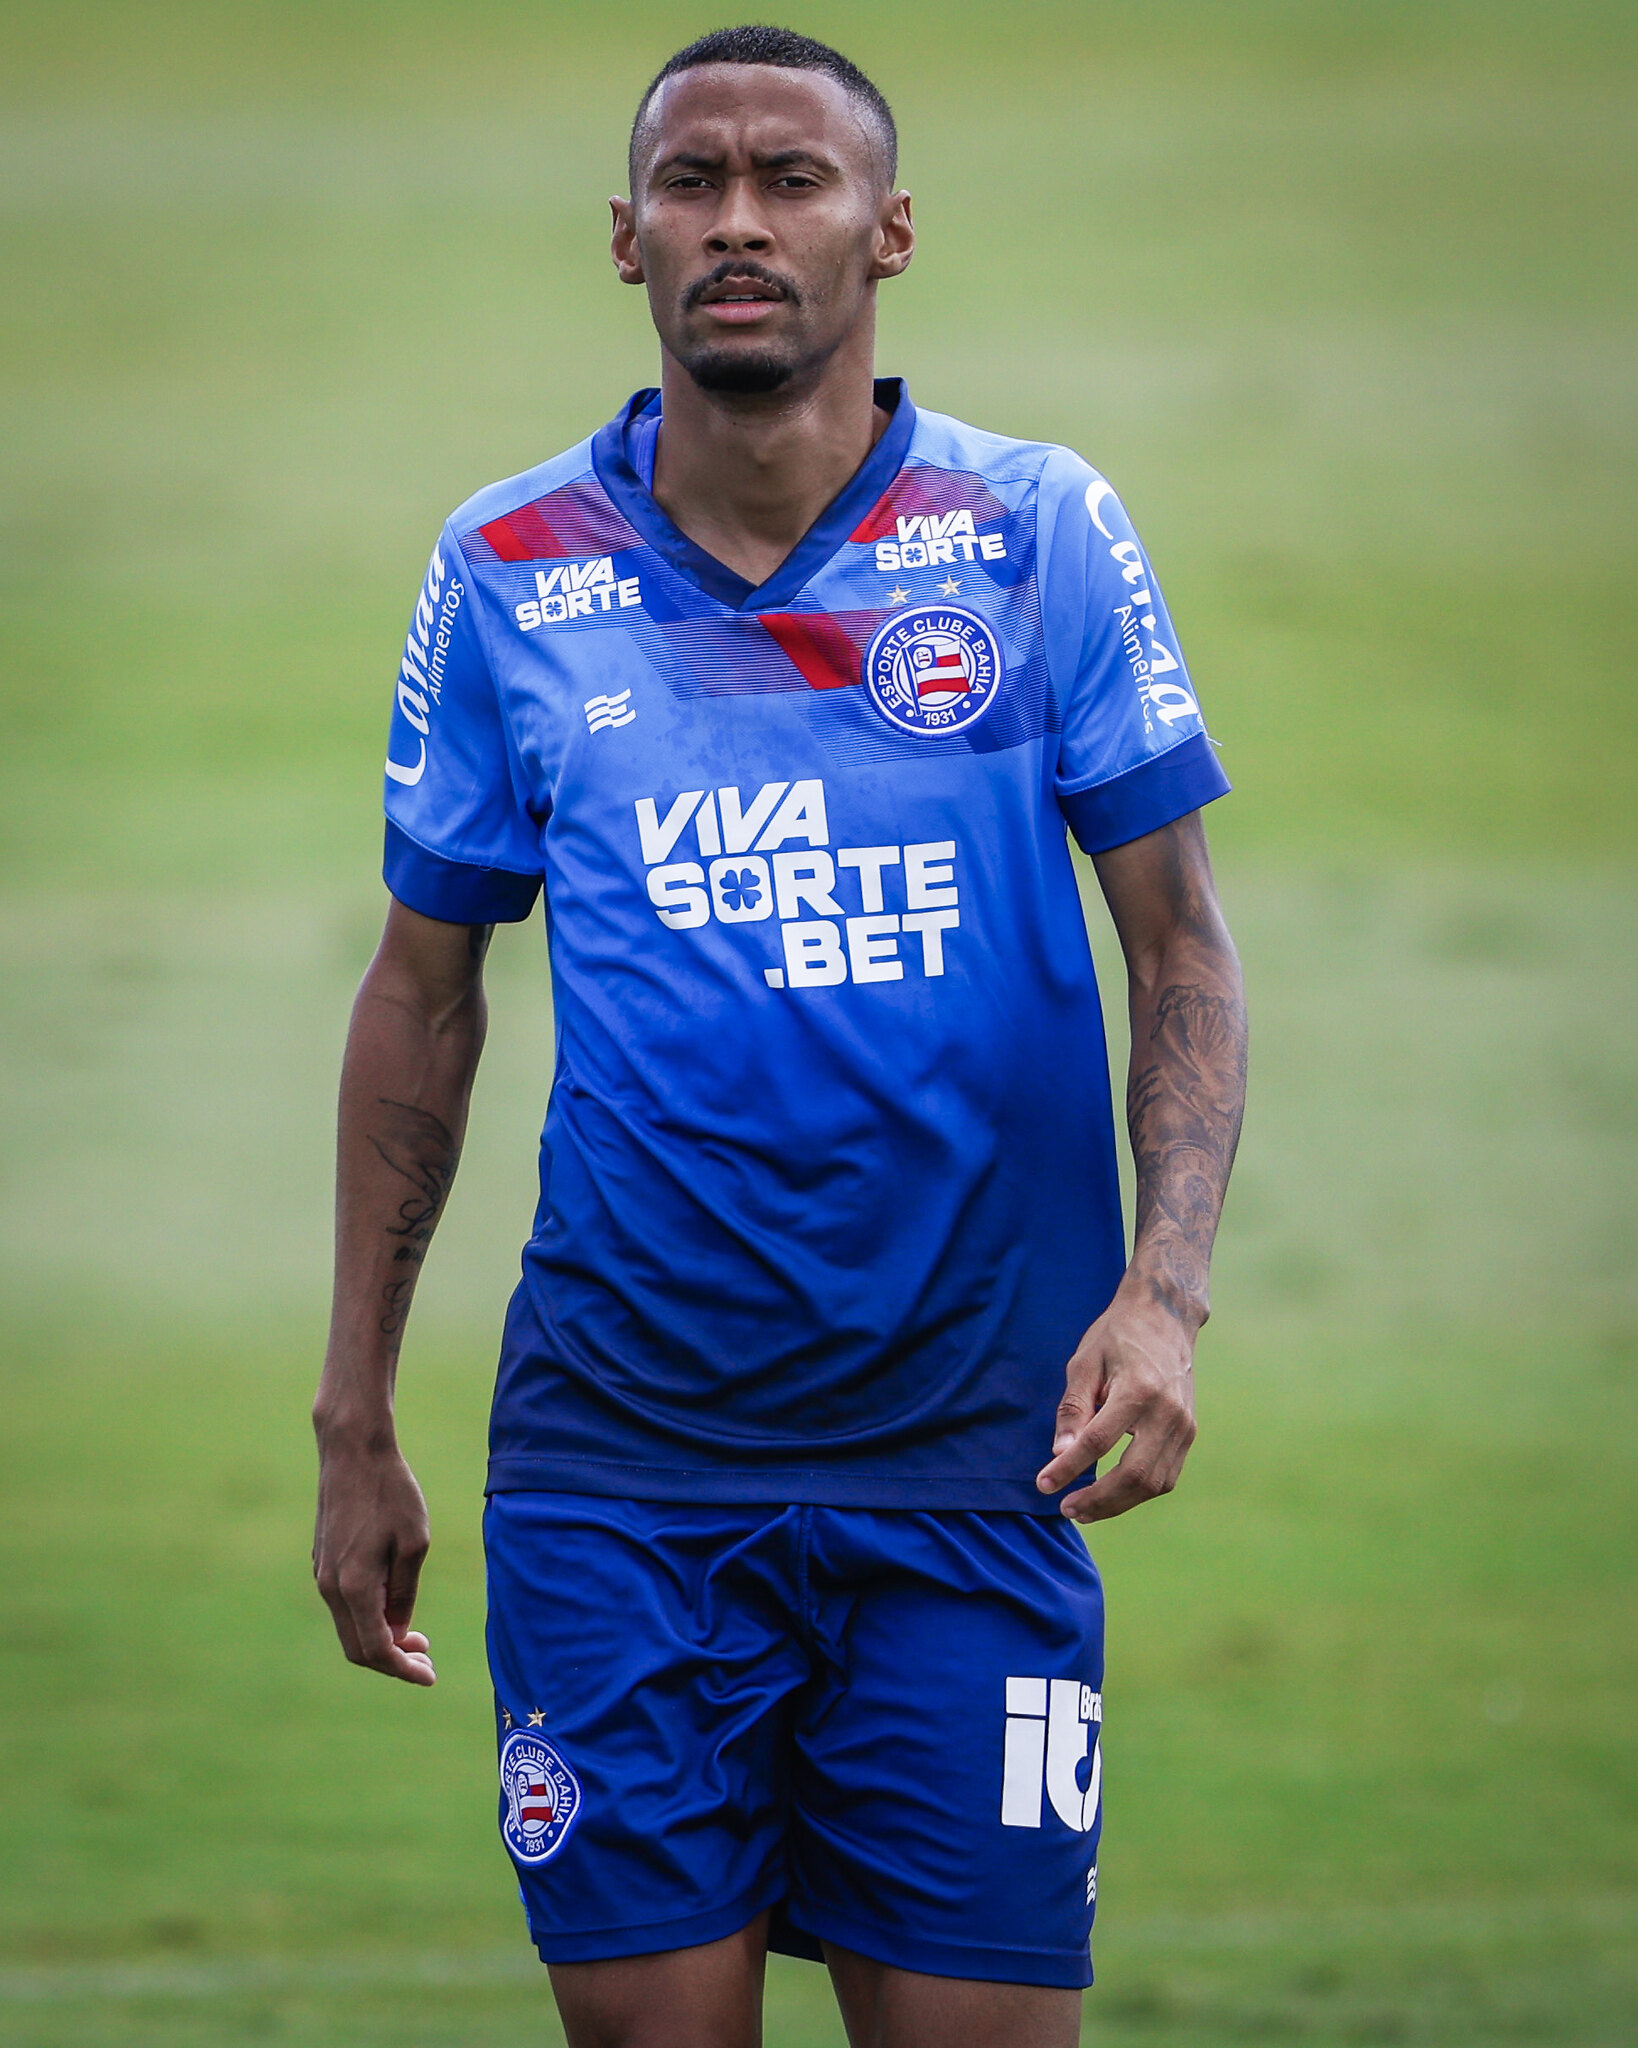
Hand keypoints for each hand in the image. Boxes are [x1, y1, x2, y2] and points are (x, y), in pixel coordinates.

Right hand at [312, 1432, 435, 1683]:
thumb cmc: (391, 1492)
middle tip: (426, 1656)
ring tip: (415, 1636)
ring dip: (380, 1639)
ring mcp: (321, 1574)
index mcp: (354, 1587)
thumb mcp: (414, 1543)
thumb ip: (404, 1592)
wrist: (352, 1451)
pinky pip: (343, 1605)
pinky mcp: (322, 1561)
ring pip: (348, 1628)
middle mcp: (329, 1587)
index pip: (376, 1650)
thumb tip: (398, 1631)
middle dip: (392, 1661)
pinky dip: (367, 1618)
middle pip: (357, 1648)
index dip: (403, 1670)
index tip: (430, 1675)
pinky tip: (393, 1607)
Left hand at [1035, 1280, 1198, 1521]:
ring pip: (1154, 1483)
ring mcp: (1185, 1425)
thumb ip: (1074, 1409)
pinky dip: (1139, 1492)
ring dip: (1119, 1504)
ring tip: (1085, 1509)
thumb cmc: (1117, 1336)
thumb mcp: (1085, 1363)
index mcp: (1138, 1390)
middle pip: (1134, 1475)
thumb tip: (1060, 1453)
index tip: (1043, 1484)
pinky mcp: (1190, 1432)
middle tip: (1067, 1508)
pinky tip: (1113, 1494)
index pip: (1098, 1442)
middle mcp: (1168, 1413)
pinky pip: (1166, 1475)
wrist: (1165, 1316)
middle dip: (1098, 1500)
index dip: (1068, 1468)